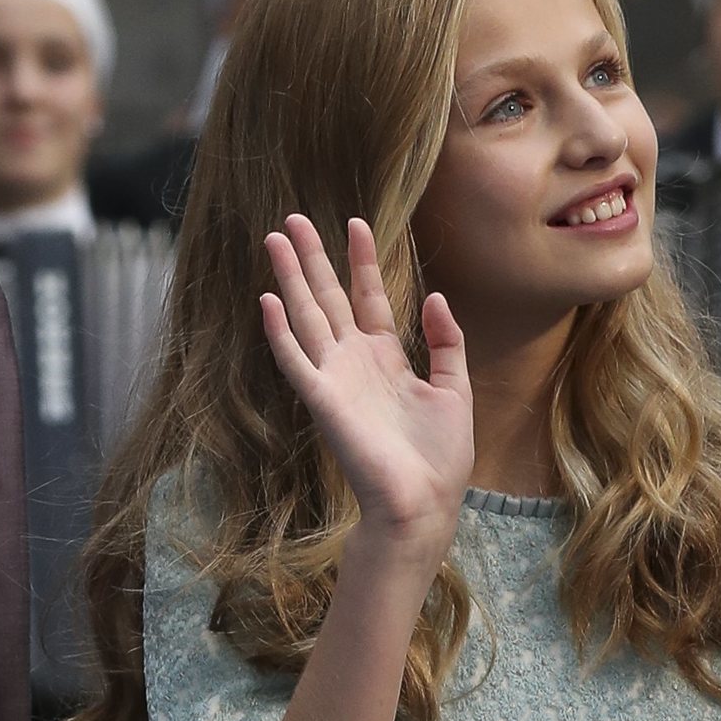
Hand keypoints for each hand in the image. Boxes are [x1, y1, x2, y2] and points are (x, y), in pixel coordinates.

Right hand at [261, 215, 473, 546]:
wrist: (423, 502)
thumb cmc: (440, 457)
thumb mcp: (454, 388)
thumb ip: (445, 342)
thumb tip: (435, 295)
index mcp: (386, 359)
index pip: (369, 297)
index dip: (362, 261)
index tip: (355, 222)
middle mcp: (355, 362)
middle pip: (327, 298)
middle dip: (312, 258)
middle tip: (293, 218)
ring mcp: (335, 379)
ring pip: (306, 317)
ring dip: (289, 278)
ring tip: (275, 238)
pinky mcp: (322, 400)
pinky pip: (295, 360)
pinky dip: (279, 331)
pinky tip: (266, 298)